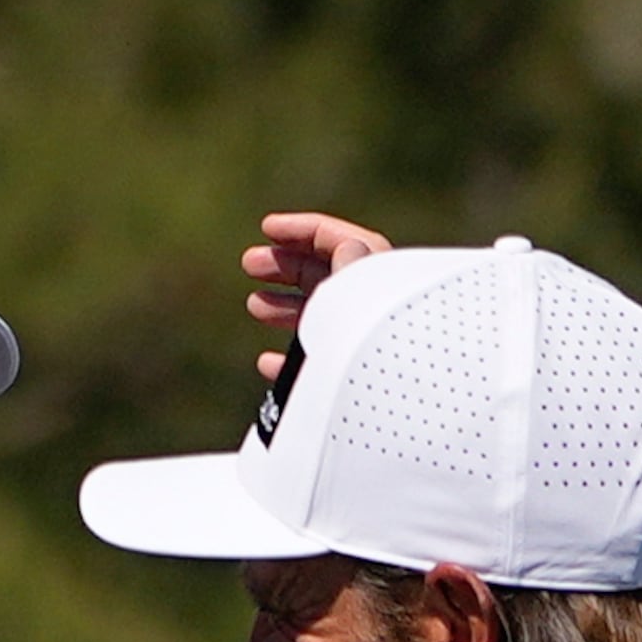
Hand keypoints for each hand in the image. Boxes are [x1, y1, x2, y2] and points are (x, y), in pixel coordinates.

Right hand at [243, 212, 395, 379]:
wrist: (392, 412)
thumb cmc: (374, 346)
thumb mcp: (354, 293)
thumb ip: (347, 263)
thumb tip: (345, 245)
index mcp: (376, 283)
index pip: (340, 242)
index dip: (303, 230)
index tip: (267, 229)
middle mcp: (369, 312)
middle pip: (326, 276)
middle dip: (286, 265)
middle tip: (250, 264)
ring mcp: (358, 349)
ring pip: (319, 319)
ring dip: (283, 307)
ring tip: (255, 306)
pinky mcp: (347, 386)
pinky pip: (315, 369)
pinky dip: (288, 361)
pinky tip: (267, 362)